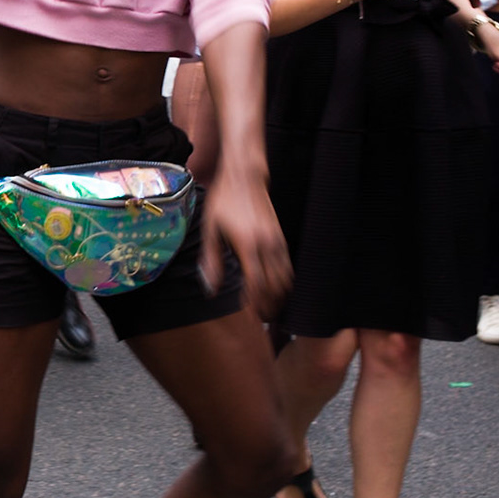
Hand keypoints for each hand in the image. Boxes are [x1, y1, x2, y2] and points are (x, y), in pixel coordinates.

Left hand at [202, 164, 290, 318]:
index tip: (246, 314)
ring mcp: (278, 242)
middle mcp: (268, 245)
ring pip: (286, 280)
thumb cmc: (223, 203)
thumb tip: (210, 289)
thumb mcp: (210, 230)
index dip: (253, 302)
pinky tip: (271, 290)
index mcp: (248, 244)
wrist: (245, 179)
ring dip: (277, 297)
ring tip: (264, 309)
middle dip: (267, 305)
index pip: (256, 283)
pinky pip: (288, 269)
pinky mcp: (282, 239)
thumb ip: (211, 260)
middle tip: (256, 318)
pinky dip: (283, 284)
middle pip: (275, 287)